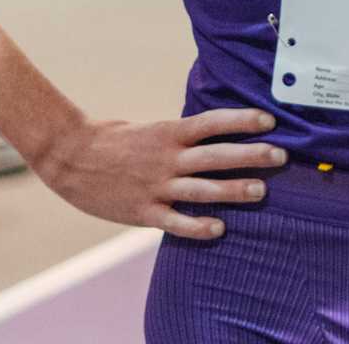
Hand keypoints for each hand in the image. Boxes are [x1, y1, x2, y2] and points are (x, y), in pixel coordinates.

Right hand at [33, 109, 283, 240]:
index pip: (211, 123)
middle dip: (250, 155)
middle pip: (216, 155)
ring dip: (233, 190)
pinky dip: (198, 226)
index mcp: (167, 133)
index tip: (269, 119)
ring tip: (261, 191)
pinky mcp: (143, 211)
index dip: (241, 120)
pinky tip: (219, 229)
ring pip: (202, 189)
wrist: (68, 156)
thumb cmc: (109, 139)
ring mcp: (156, 185)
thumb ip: (175, 135)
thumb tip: (205, 134)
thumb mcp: (146, 129)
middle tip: (280, 156)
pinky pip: (175, 221)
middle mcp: (166, 158)